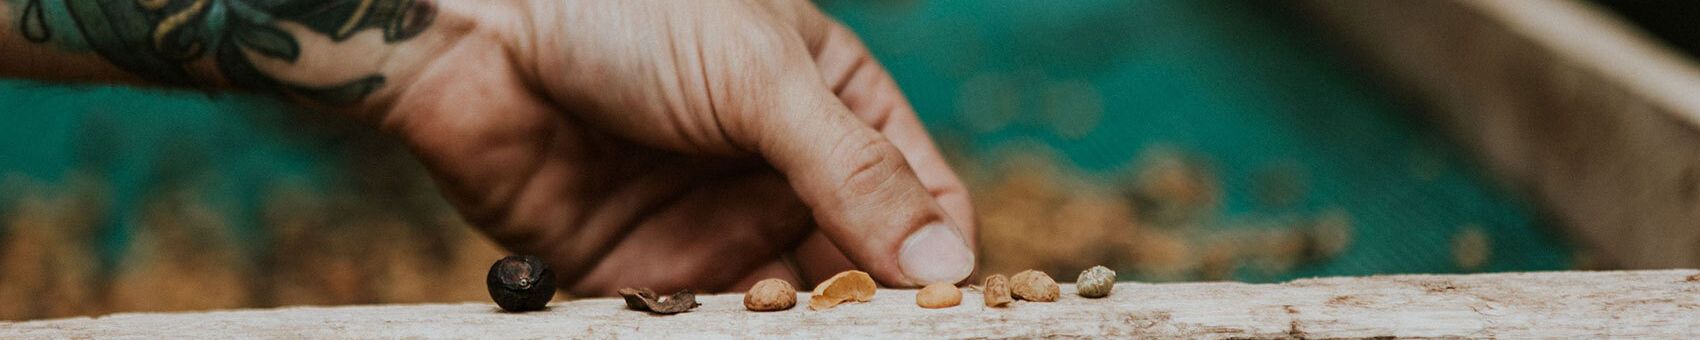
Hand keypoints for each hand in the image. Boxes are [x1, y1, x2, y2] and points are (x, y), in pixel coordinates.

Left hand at [381, 0, 975, 294]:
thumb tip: (946, 259)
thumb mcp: (760, 77)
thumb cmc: (627, 12)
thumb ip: (853, 172)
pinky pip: (701, 324)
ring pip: (784, 304)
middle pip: (857, 265)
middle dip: (867, 305)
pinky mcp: (642, 273)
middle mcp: (778, 172)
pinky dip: (724, 334)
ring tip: (798, 326)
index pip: (919, 194)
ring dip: (798, 324)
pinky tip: (735, 328)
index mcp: (829, 102)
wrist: (474, 25)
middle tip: (865, 329)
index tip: (947, 300)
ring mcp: (712, 224)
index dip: (939, 250)